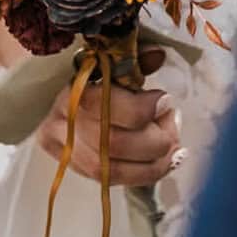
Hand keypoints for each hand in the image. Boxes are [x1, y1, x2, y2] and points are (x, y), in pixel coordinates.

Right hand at [36, 49, 181, 189]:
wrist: (71, 103)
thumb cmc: (100, 79)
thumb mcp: (118, 64)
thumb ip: (137, 61)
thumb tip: (157, 55)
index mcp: (74, 89)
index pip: (104, 105)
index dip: (141, 108)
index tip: (165, 101)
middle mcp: (63, 123)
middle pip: (113, 142)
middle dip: (154, 139)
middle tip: (173, 125)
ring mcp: (66, 151)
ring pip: (114, 169)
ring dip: (153, 162)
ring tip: (174, 149)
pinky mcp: (77, 170)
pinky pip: (113, 181)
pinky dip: (144, 174)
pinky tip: (164, 163)